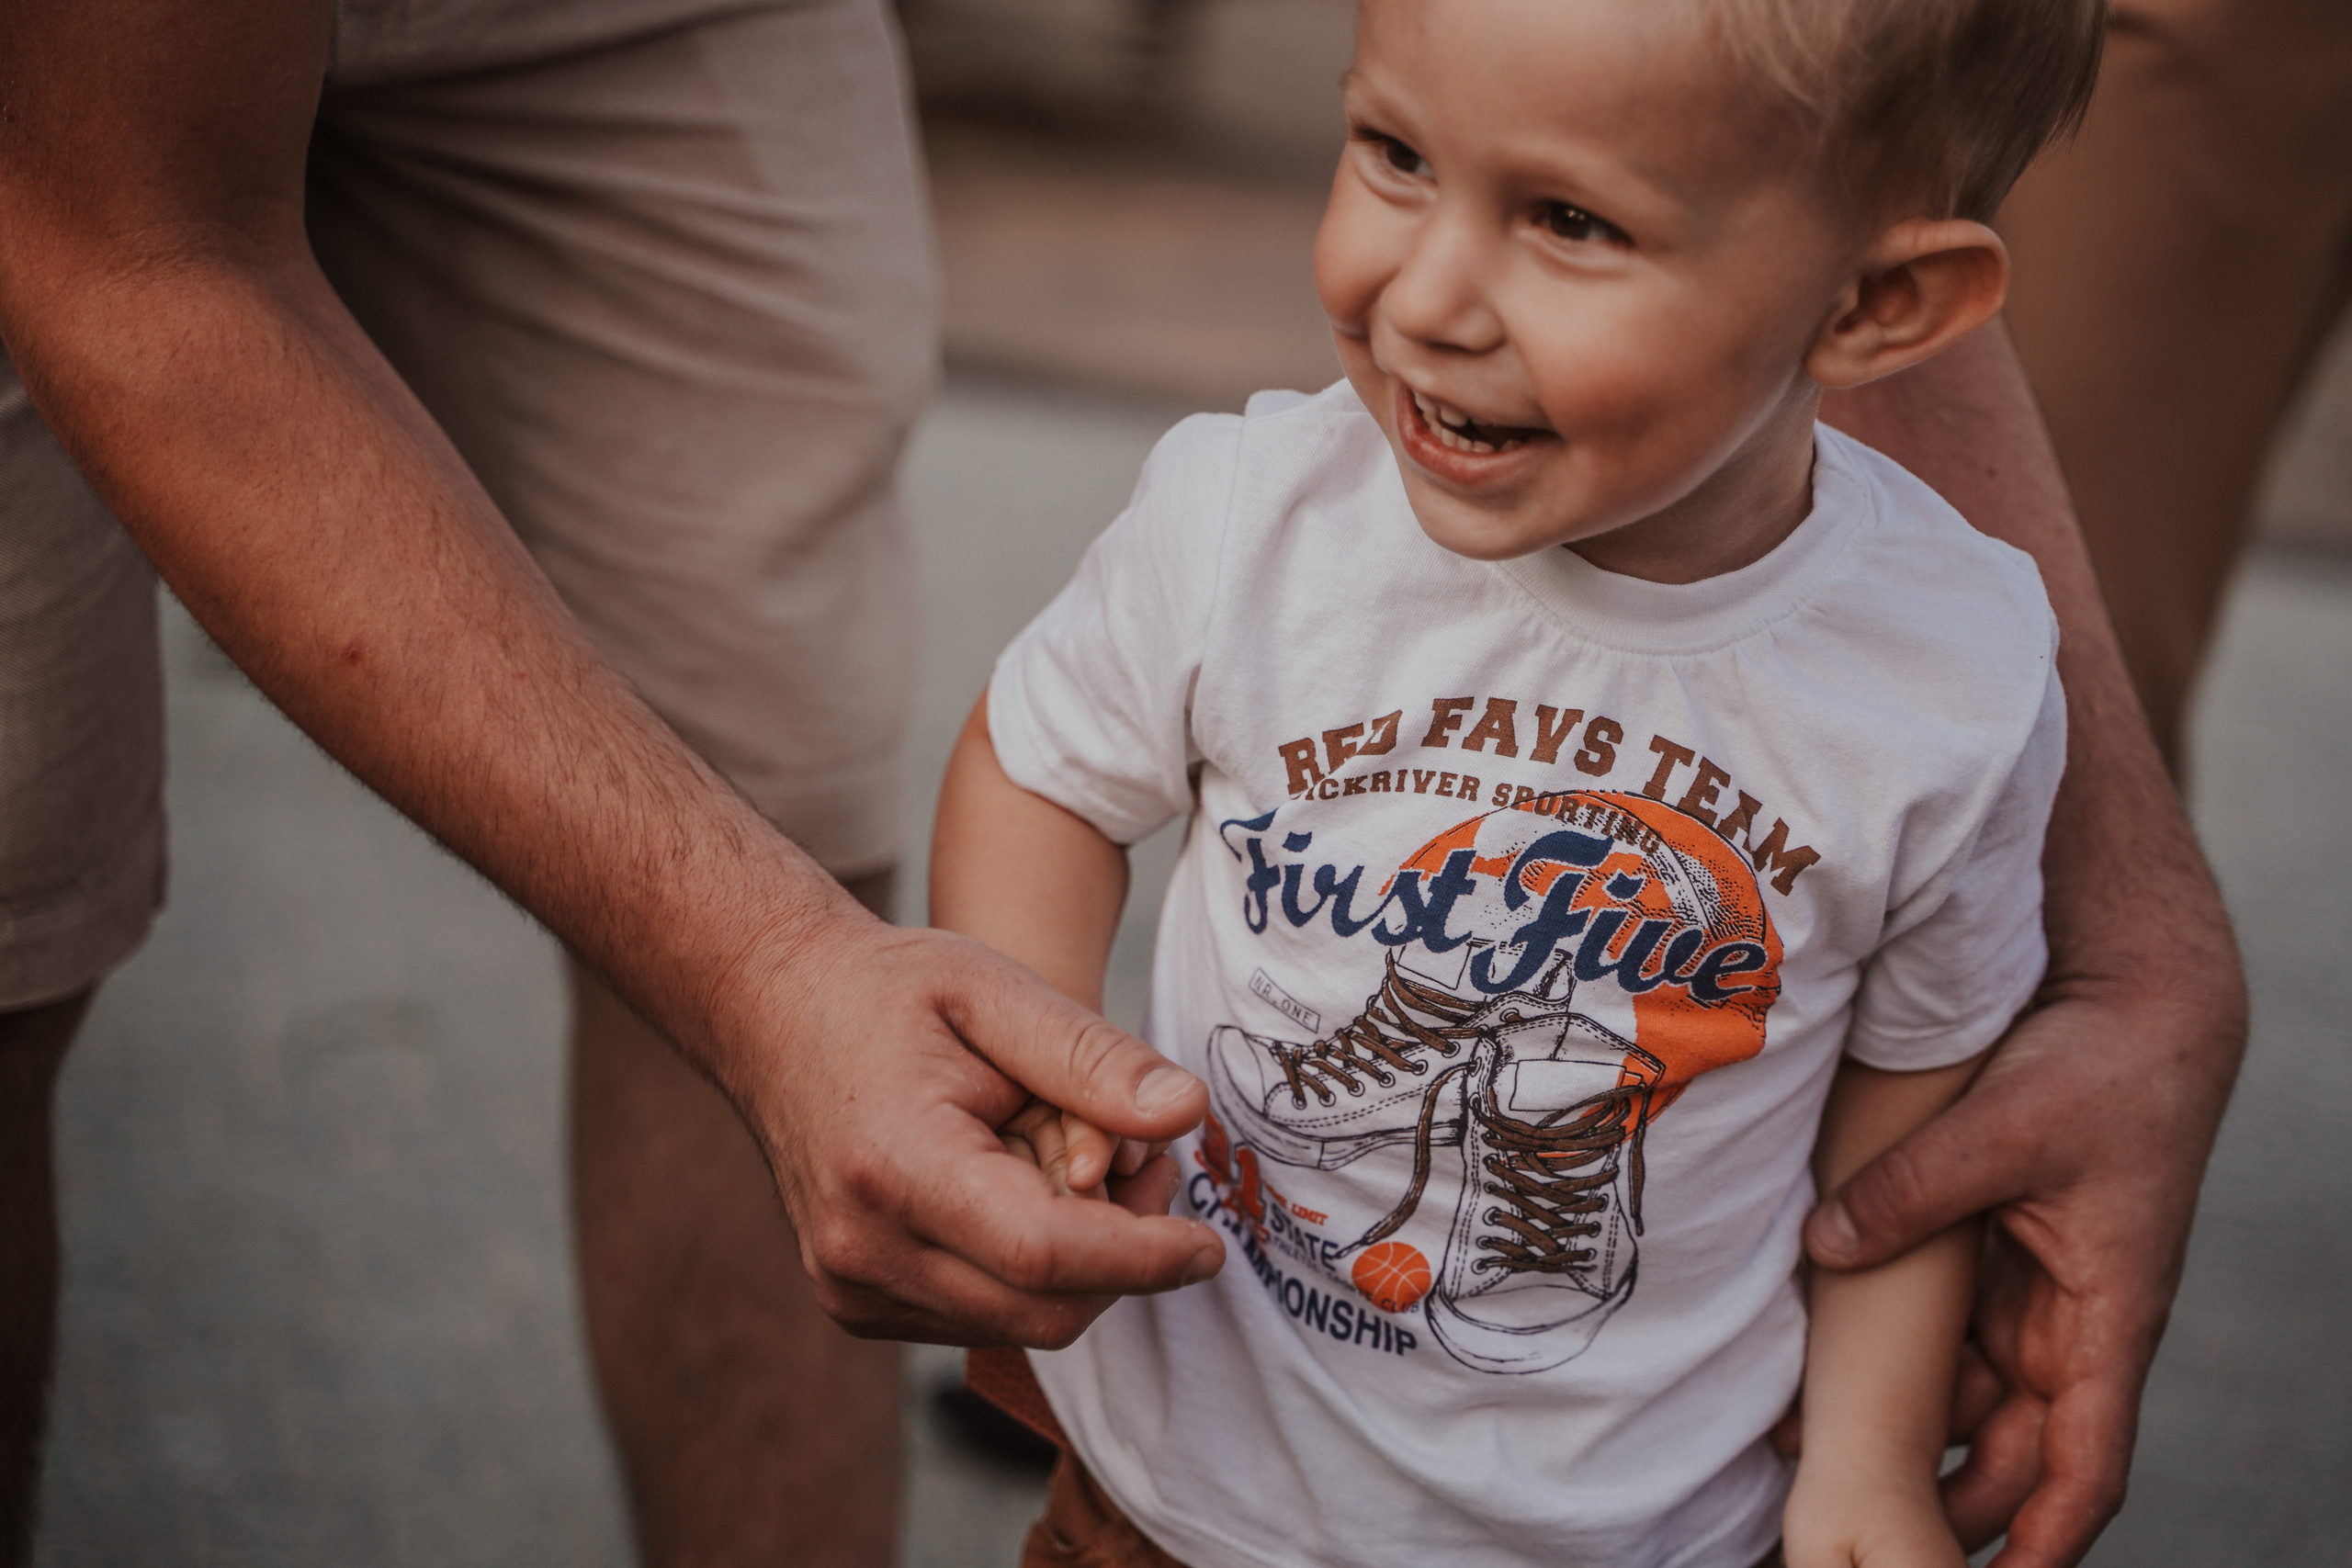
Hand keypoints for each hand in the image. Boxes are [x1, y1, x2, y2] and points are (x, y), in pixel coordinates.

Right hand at [715, 910, 1224, 1347]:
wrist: (772, 1011)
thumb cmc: (885, 991)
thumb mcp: (995, 989)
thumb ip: (1092, 1056)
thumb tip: (1186, 1114)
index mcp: (894, 1165)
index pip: (1045, 1253)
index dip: (1143, 1257)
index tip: (1209, 1244)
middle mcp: (862, 1248)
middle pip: (1044, 1307)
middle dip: (1126, 1259)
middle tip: (1151, 1170)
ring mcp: (853, 1288)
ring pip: (1021, 1323)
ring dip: (1082, 1266)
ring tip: (1083, 1163)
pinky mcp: (858, 1304)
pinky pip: (983, 1317)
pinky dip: (1031, 1272)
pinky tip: (1026, 1192)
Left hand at [1803, 970, 2243, 1565]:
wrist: (2135, 1002)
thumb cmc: (2104, 1072)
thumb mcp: (2004, 1129)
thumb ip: (1913, 1190)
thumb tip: (1823, 1245)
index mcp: (2108, 1315)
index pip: (2086, 1461)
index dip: (2049, 1538)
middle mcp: (2072, 1321)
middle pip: (2011, 1448)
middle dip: (1946, 1500)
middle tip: (1856, 1530)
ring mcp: (2032, 1291)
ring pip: (1969, 1394)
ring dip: (1905, 1429)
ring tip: (1807, 1458)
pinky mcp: (1995, 1253)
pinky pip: (1944, 1330)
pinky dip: (1893, 1358)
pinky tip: (1818, 1371)